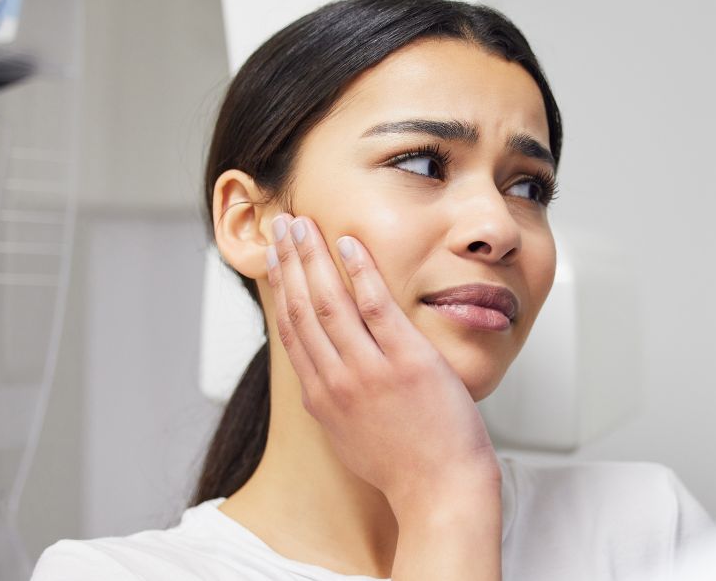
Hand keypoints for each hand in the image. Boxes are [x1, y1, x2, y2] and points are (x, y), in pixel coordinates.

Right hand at [266, 214, 501, 579]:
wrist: (441, 493)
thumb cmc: (406, 469)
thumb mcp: (353, 439)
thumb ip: (336, 403)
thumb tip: (326, 378)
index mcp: (322, 399)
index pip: (292, 332)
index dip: (280, 289)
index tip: (275, 259)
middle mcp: (337, 382)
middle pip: (301, 309)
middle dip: (289, 262)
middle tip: (281, 225)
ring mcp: (370, 371)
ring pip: (329, 302)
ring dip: (312, 257)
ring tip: (303, 223)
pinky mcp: (407, 362)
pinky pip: (376, 306)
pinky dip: (360, 271)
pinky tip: (349, 243)